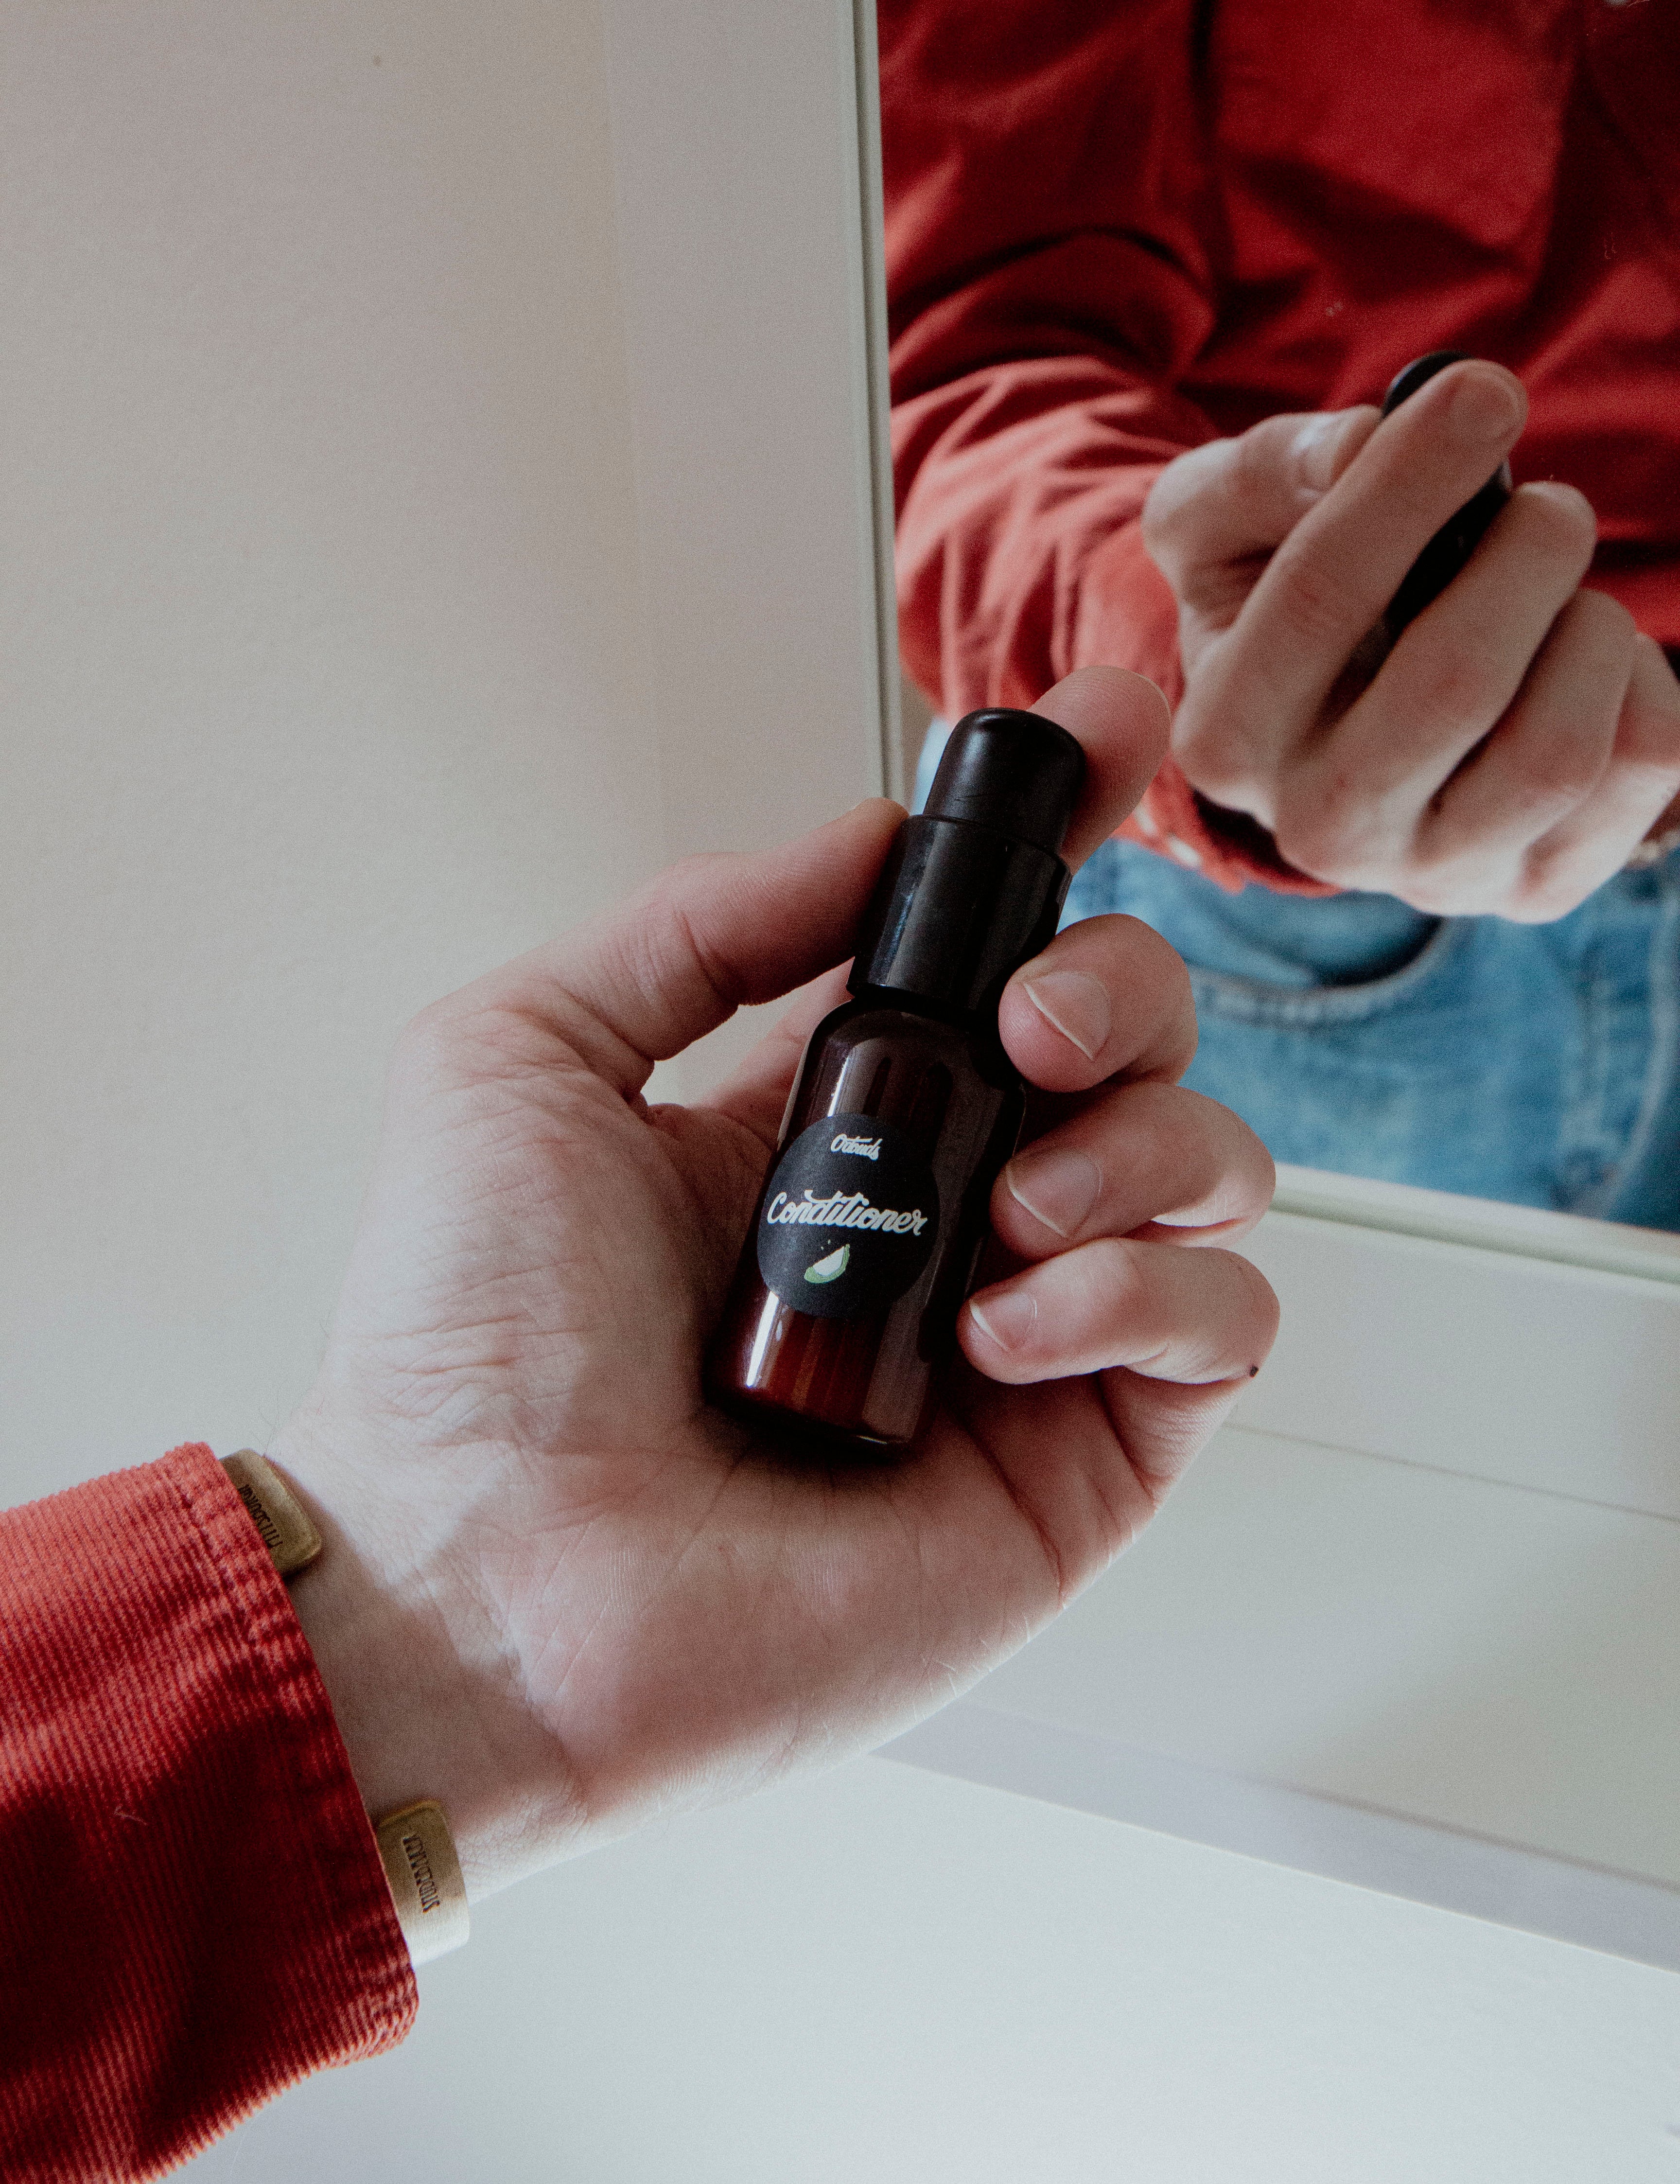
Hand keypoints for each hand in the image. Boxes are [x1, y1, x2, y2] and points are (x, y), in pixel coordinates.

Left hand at [275, 668, 1277, 1898]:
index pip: (995, 952)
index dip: (1069, 836)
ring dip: (1143, 1144)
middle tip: (1021, 1039)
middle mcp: (941, 1214)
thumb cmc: (470, 1339)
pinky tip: (1010, 1329)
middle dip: (1116, 991)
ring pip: (1209, 1167)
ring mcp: (1022, 1340)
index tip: (1111, 732)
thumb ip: (705, 925)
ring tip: (1006, 1216)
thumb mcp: (527, 1053)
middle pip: (1133, 1039)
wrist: (483, 1581)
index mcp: (827, 1117)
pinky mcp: (1078, 1463)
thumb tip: (871, 836)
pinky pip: (1223, 1327)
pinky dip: (1149, 1290)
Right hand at [1143, 358, 1679, 918]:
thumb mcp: (1229, 520)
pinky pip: (1639, 771)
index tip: (1483, 394)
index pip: (1321, 602)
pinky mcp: (1531, 890)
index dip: (1412, 484)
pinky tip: (1581, 665)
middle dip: (1528, 554)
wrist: (1339, 721)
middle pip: (1455, 684)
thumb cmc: (1282, 593)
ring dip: (1588, 627)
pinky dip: (1641, 683)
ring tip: (1559, 595)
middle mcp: (1318, 830)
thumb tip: (1361, 444)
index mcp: (1226, 738)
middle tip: (1545, 506)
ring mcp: (1429, 877)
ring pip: (1558, 751)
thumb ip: (1267, 471)